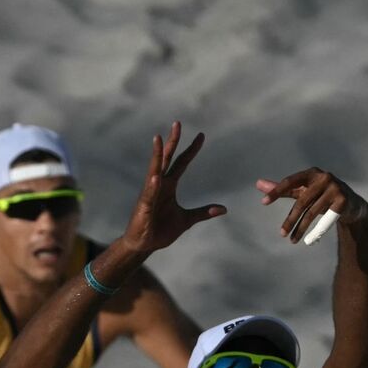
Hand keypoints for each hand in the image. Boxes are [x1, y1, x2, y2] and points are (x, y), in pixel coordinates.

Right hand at [122, 121, 226, 253]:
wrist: (145, 244)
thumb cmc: (161, 229)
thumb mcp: (187, 220)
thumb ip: (204, 212)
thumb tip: (224, 209)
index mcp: (169, 185)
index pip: (182, 162)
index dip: (191, 149)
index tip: (202, 136)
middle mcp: (159, 185)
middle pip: (166, 158)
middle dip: (172, 141)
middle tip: (178, 123)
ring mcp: (150, 194)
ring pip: (154, 170)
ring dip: (156, 155)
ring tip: (159, 139)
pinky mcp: (144, 206)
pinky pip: (149, 194)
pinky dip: (152, 186)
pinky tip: (155, 176)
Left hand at [256, 168, 367, 243]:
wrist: (352, 204)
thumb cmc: (322, 196)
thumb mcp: (302, 191)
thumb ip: (283, 189)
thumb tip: (258, 183)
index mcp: (311, 173)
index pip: (290, 181)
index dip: (276, 191)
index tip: (263, 202)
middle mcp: (324, 177)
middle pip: (301, 201)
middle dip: (290, 219)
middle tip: (281, 234)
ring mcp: (335, 188)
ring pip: (312, 212)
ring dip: (301, 228)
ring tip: (292, 240)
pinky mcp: (343, 201)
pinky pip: (326, 220)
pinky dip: (317, 232)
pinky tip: (310, 241)